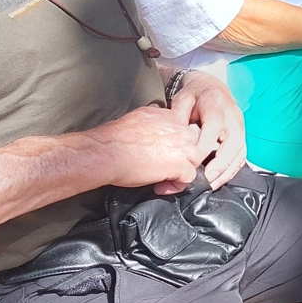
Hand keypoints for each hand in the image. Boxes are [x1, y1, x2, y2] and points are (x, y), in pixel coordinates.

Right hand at [89, 104, 206, 194]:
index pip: (183, 128)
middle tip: (167, 167)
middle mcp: (178, 128)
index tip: (166, 153)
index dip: (177, 143)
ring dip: (182, 171)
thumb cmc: (114, 139)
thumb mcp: (138, 121)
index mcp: (167, 115)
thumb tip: (153, 135)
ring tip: (165, 178)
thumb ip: (153, 125)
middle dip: (183, 157)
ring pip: (194, 160)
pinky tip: (161, 187)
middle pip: (193, 143)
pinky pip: (189, 178)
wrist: (106, 151)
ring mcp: (182, 146)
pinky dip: (177, 186)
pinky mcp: (180, 164)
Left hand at [173, 70, 247, 188]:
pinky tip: (221, 179)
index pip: (213, 130)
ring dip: (228, 171)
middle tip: (207, 180)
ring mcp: (240, 127)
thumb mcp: (182, 99)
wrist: (211, 87)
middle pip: (233, 143)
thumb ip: (178, 116)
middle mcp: (233, 117)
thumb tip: (174, 135)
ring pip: (240, 152)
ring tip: (213, 184)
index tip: (192, 163)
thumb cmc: (195, 95)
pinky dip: (232, 169)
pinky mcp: (242, 136)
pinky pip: (242, 155)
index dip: (204, 148)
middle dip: (220, 164)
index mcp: (216, 106)